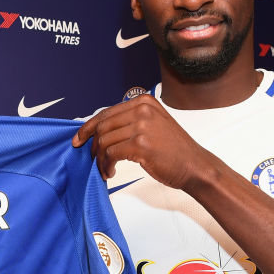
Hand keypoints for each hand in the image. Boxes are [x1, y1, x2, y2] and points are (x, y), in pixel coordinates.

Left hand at [72, 95, 214, 189]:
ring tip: (105, 169)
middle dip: (93, 146)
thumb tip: (100, 129)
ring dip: (100, 159)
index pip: (107, 112)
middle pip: (103, 126)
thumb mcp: (153, 124)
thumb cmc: (173, 150)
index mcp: (144, 101)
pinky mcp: (141, 144)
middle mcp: (142, 109)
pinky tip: (110, 173)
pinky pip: (110, 154)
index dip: (88, 127)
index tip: (78, 139)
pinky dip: (105, 165)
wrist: (194, 165)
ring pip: (104, 142)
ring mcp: (142, 126)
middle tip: (93, 159)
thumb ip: (130, 121)